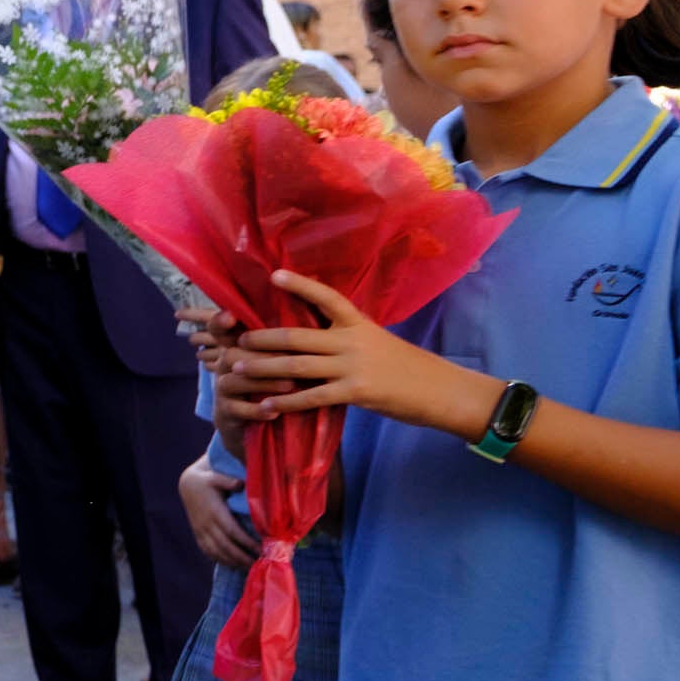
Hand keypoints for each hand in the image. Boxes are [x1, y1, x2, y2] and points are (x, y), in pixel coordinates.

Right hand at [179, 463, 258, 571]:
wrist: (188, 485)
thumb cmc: (207, 481)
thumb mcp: (216, 477)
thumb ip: (228, 481)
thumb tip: (240, 484)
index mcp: (214, 511)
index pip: (232, 531)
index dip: (246, 542)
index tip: (261, 550)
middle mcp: (206, 524)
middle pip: (225, 546)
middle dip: (242, 557)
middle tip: (260, 564)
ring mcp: (201, 531)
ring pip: (217, 552)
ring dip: (233, 562)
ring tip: (249, 568)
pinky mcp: (198, 535)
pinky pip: (209, 552)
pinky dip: (221, 560)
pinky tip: (234, 565)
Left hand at [230, 271, 496, 433]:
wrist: (442, 391)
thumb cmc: (408, 367)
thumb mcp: (379, 341)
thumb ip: (349, 338)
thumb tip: (318, 335)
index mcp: (359, 323)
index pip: (327, 297)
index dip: (300, 286)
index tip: (274, 275)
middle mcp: (352, 341)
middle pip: (297, 335)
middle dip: (263, 338)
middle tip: (237, 339)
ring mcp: (352, 366)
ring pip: (297, 366)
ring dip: (263, 368)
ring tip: (238, 368)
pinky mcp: (355, 392)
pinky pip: (312, 397)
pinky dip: (286, 402)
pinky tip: (266, 405)